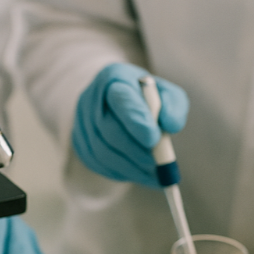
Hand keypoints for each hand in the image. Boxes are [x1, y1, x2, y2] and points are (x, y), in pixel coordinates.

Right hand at [72, 63, 188, 185]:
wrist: (117, 103)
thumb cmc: (147, 99)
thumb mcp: (166, 93)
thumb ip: (173, 105)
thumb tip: (171, 126)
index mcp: (114, 79)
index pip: (122, 100)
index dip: (136, 120)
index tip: (154, 139)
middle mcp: (91, 98)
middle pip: (108, 129)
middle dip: (135, 150)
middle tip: (158, 165)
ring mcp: (82, 122)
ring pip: (102, 151)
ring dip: (130, 166)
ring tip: (154, 174)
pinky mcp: (80, 142)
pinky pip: (98, 163)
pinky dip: (121, 173)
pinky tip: (139, 174)